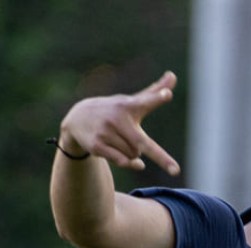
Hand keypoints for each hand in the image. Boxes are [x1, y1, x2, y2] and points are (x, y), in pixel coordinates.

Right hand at [57, 71, 181, 175]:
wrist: (78, 118)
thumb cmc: (113, 110)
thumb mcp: (131, 101)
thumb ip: (154, 93)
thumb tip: (173, 75)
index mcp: (128, 105)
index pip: (145, 102)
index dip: (157, 98)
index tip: (168, 94)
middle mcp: (117, 118)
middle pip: (142, 144)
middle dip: (155, 155)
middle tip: (172, 169)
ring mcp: (106, 132)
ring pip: (133, 154)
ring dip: (133, 154)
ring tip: (121, 143)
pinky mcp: (97, 146)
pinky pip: (122, 161)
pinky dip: (131, 164)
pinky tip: (138, 164)